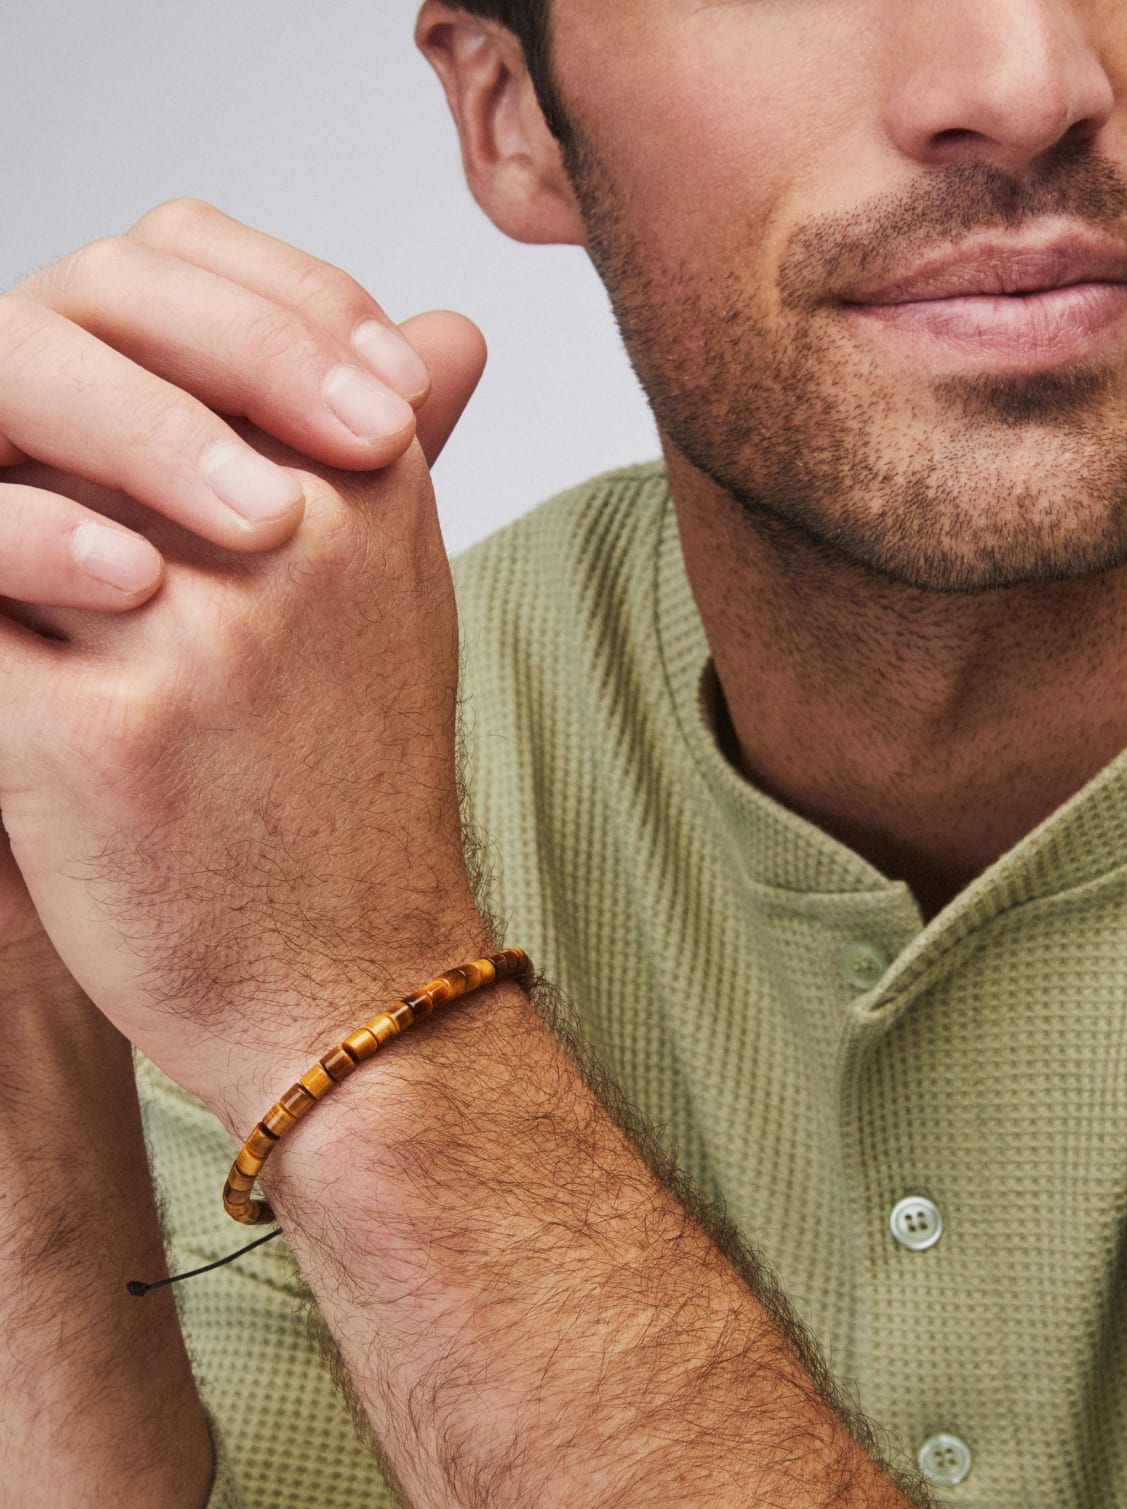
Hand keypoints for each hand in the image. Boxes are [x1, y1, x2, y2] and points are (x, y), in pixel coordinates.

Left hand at [0, 202, 488, 1129]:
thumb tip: (439, 329)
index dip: (105, 316)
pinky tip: (23, 697)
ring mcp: (199, 627)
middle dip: (31, 425)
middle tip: (68, 546)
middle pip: (73, 365)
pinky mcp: (97, 728)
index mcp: (368, 484)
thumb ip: (388, 452)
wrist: (351, 978)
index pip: (188, 269)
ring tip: (45, 607)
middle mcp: (297, 533)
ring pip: (7, 484)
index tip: (96, 409)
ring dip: (2, 537)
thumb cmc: (356, 791)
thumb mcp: (400, 598)